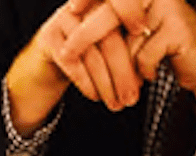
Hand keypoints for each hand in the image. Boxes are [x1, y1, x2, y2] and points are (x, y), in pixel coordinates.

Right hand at [7, 1, 141, 134]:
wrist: (51, 61)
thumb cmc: (89, 57)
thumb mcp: (112, 50)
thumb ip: (129, 51)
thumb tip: (146, 74)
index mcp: (105, 3)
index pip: (122, 3)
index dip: (132, 13)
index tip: (143, 30)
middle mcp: (85, 5)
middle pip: (110, 38)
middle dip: (123, 73)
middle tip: (131, 99)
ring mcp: (65, 18)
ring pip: (92, 55)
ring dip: (107, 85)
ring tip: (116, 104)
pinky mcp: (49, 36)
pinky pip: (73, 64)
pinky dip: (87, 84)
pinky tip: (96, 97)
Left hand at [62, 0, 195, 102]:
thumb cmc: (168, 55)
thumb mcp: (136, 41)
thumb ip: (114, 31)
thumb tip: (76, 36)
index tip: (69, 11)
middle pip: (110, 12)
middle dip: (84, 36)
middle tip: (67, 54)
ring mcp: (169, 8)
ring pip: (126, 38)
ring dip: (120, 68)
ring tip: (125, 84)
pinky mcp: (179, 28)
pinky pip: (144, 54)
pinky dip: (143, 70)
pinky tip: (149, 75)